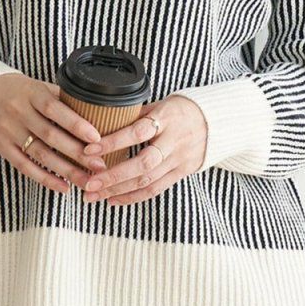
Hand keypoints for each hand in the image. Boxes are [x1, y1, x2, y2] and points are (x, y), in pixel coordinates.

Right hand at [0, 72, 110, 195]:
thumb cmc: (15, 90)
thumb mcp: (36, 86)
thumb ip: (60, 98)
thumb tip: (94, 110)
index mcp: (30, 93)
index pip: (54, 109)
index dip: (76, 124)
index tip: (96, 137)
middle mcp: (18, 112)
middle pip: (50, 135)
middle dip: (77, 152)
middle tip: (100, 165)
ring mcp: (9, 131)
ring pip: (40, 154)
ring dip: (66, 170)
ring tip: (87, 181)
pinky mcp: (2, 147)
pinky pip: (25, 166)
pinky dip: (45, 178)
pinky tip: (63, 187)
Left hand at [80, 94, 207, 206]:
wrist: (216, 122)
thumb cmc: (181, 110)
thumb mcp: (160, 105)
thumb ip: (135, 116)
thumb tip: (102, 122)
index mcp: (166, 119)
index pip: (138, 132)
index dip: (114, 142)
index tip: (89, 150)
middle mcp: (174, 141)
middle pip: (143, 163)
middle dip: (113, 176)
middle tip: (88, 184)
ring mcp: (179, 159)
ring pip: (147, 181)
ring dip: (117, 191)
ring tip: (93, 195)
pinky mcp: (182, 173)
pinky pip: (156, 189)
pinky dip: (132, 197)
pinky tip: (113, 200)